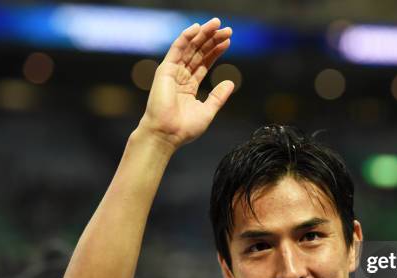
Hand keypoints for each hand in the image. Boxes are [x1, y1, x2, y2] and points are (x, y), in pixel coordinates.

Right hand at [138, 18, 233, 149]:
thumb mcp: (208, 111)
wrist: (167, 134)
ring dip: (202, 34)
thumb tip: (230, 83)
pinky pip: (176, 49)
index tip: (228, 41)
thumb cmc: (184, 128)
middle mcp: (180, 77)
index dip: (215, 51)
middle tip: (227, 29)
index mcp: (189, 86)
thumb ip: (218, 96)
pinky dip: (186, 37)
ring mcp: (172, 73)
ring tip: (216, 24)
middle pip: (198, 53)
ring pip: (189, 48)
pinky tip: (197, 28)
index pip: (204, 63)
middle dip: (212, 40)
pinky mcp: (165, 70)